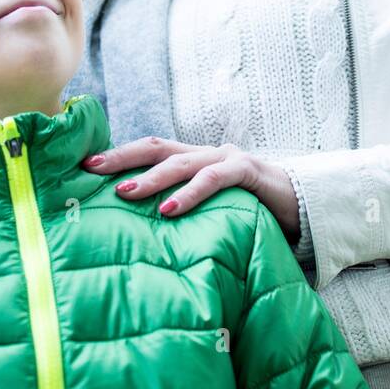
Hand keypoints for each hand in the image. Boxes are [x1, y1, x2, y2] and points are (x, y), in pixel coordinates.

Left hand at [82, 138, 301, 242]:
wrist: (306, 206)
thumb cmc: (253, 214)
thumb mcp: (212, 214)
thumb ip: (182, 219)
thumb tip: (138, 242)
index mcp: (194, 161)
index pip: (149, 151)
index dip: (118, 155)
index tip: (83, 166)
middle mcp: (206, 154)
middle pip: (156, 147)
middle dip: (121, 156)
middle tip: (90, 168)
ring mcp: (226, 159)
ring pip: (181, 161)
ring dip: (150, 177)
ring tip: (124, 192)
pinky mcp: (248, 171)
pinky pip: (214, 178)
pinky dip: (190, 193)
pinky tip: (170, 209)